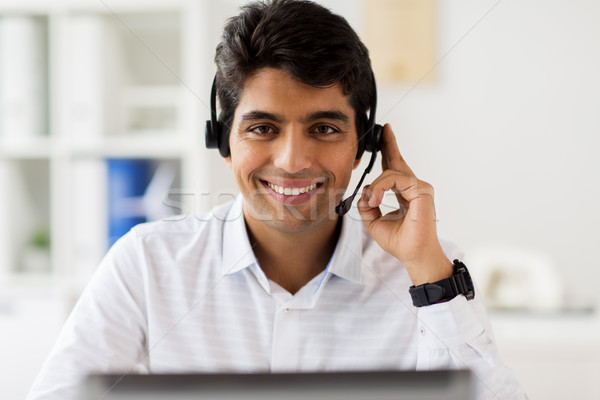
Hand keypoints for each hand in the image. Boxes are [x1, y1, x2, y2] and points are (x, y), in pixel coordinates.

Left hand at [357, 124, 452, 285]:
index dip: (389, 151)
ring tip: (371, 203)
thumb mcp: (374, 221)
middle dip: (390, 144)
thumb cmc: (399, 241)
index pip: (394, 169)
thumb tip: (363, 191)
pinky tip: (376, 200)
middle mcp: (413, 187)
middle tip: (385, 128)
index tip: (386, 135)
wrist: (413, 255)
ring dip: (375, 187)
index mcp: (403, 193)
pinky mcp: (423, 190)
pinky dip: (381, 189)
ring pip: (390, 173)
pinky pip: (395, 180)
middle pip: (398, 161)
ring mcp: (420, 187)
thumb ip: (368, 204)